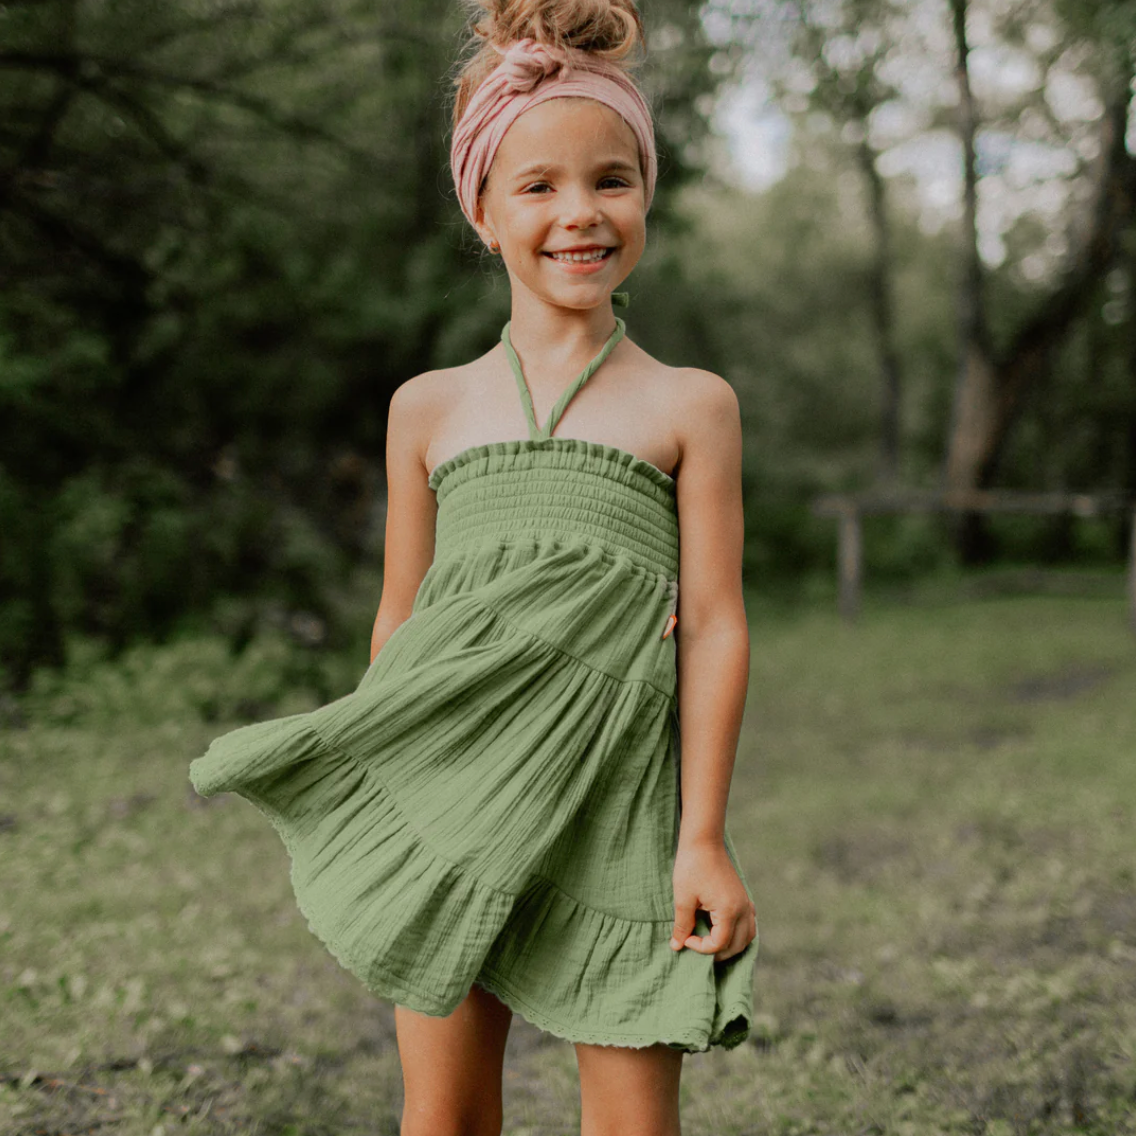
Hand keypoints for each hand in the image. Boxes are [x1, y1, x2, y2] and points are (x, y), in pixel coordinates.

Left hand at [670, 839, 756, 961]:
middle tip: (697, 948)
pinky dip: (740, 933)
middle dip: (717, 953)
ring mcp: (745, 902)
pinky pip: (749, 923)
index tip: (685, 938)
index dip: (700, 948)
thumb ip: (682, 925)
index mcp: (728, 911)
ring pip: (748, 936)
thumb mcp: (683, 898)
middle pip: (737, 945)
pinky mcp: (743, 896)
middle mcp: (742, 909)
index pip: (719, 944)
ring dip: (732, 946)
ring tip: (711, 945)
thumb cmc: (692, 867)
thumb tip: (677, 946)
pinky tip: (724, 930)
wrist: (703, 841)